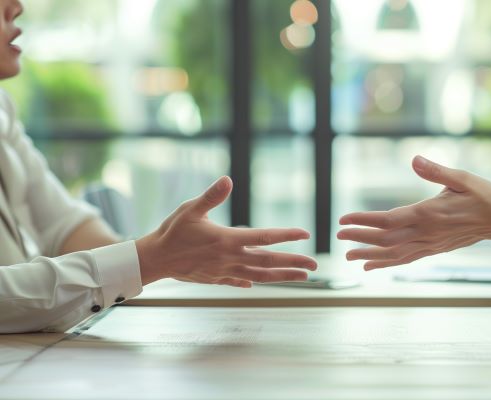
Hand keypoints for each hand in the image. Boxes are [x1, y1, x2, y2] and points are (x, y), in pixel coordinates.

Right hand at [136, 177, 316, 287]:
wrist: (154, 259)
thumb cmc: (172, 231)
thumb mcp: (190, 209)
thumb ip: (211, 196)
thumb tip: (228, 180)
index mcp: (227, 240)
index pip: (263, 237)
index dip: (286, 235)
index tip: (304, 234)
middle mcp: (230, 259)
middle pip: (268, 261)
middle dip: (293, 263)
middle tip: (315, 266)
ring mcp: (225, 272)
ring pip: (260, 276)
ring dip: (282, 276)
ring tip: (302, 278)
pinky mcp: (216, 279)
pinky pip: (239, 282)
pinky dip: (253, 281)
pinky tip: (259, 283)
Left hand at [337, 156, 490, 269]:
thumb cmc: (484, 196)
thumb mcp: (462, 178)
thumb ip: (435, 171)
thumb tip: (414, 160)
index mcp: (428, 214)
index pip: (387, 220)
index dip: (363, 221)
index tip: (343, 220)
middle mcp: (426, 233)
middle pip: (385, 240)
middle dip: (360, 239)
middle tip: (338, 236)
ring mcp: (430, 245)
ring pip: (393, 255)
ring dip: (370, 256)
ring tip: (349, 257)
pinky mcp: (434, 250)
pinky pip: (405, 260)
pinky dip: (386, 264)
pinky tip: (372, 266)